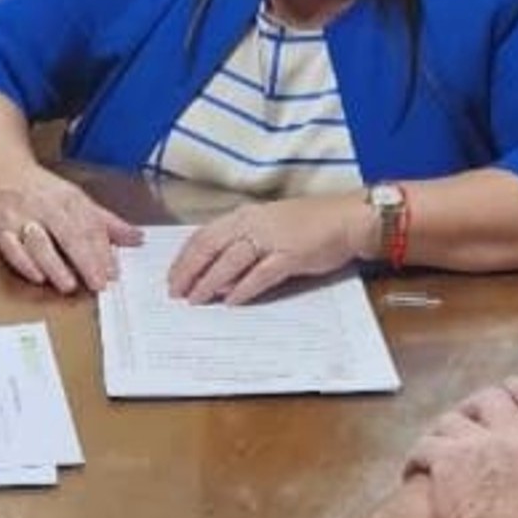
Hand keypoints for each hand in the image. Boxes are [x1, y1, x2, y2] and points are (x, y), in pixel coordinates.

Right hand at [0, 166, 141, 292]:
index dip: (102, 251)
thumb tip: (138, 238)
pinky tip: (37, 276)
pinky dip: (24, 263)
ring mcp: (22, 218)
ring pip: (39, 243)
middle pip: (68, 234)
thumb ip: (107, 224)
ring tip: (69, 285)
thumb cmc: (45, 193)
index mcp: (69, 200)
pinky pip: (11, 247)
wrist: (5, 174)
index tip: (113, 272)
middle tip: (98, 283)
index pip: (89, 226)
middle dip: (84, 260)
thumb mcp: (79, 202)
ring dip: (54, 265)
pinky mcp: (1, 229)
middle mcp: (46, 207)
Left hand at [168, 195, 373, 304]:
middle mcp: (253, 224)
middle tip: (175, 293)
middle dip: (189, 272)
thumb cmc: (307, 224)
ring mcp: (271, 238)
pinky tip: (230, 301)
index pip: (203, 236)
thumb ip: (242, 244)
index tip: (171, 277)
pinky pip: (261, 274)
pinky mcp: (290, 255)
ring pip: (230, 261)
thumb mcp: (267, 226)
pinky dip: (243, 288)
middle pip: (210, 247)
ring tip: (196, 300)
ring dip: (209, 282)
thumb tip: (216, 273)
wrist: (346, 219)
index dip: (184, 258)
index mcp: (244, 216)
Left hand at [406, 378, 517, 517]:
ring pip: (451, 419)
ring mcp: (478, 446)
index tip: (508, 391)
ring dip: (443, 431)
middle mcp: (515, 439)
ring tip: (438, 447)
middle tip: (466, 420)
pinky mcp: (446, 460)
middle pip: (490, 398)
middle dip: (475, 405)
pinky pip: (424, 444)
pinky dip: (416, 456)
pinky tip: (414, 469)